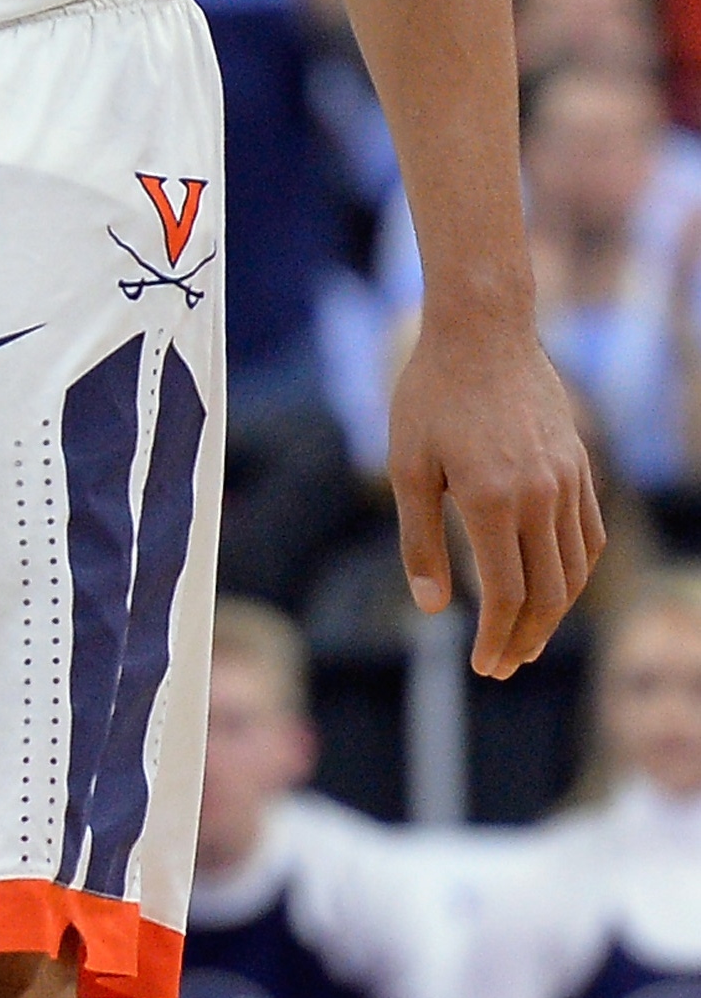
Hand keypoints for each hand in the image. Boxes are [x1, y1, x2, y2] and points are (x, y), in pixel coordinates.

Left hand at [388, 312, 601, 676]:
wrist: (482, 329)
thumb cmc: (431, 395)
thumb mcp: (407, 465)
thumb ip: (420, 539)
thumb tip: (432, 608)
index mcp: (492, 500)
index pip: (506, 594)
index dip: (496, 638)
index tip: (484, 667)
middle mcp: (540, 496)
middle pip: (548, 594)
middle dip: (526, 638)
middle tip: (504, 665)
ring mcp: (566, 480)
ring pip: (576, 569)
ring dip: (556, 613)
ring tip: (530, 637)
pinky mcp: (579, 464)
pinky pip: (590, 534)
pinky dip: (577, 570)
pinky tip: (556, 584)